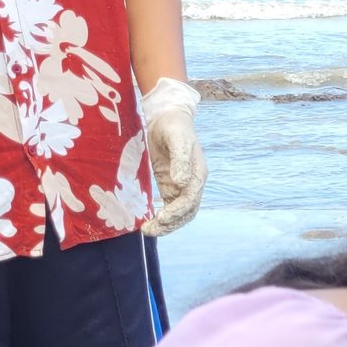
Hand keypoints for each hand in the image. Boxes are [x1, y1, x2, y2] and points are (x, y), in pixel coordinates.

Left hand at [139, 77, 205, 235]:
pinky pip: (168, 205)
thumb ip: (180, 161)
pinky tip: (148, 220)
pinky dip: (161, 216)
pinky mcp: (169, 184)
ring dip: (166, 224)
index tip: (160, 218)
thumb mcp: (177, 139)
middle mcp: (191, 182)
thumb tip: (182, 183)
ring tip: (148, 230)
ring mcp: (181, 185)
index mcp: (198, 173)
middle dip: (171, 223)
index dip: (177, 212)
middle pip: (187, 211)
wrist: (166, 116)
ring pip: (179, 212)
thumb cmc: (173, 126)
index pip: (190, 199)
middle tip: (150, 230)